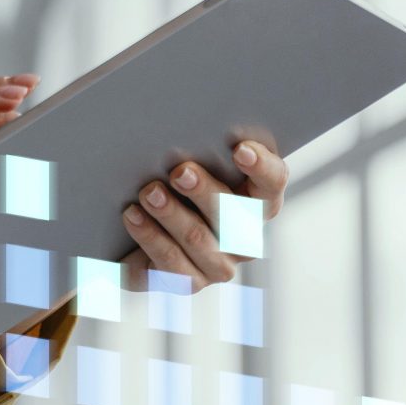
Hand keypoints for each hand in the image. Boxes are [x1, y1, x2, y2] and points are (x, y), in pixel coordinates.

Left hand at [122, 136, 289, 291]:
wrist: (139, 228)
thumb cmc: (174, 183)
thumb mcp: (190, 162)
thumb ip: (200, 149)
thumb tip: (184, 121)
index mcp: (257, 201)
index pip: (272, 183)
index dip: (262, 167)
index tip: (240, 149)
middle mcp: (244, 238)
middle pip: (234, 215)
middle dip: (206, 192)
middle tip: (180, 170)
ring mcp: (217, 265)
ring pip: (199, 240)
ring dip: (172, 214)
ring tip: (148, 192)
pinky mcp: (186, 283)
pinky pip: (169, 265)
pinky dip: (149, 236)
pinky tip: (133, 215)